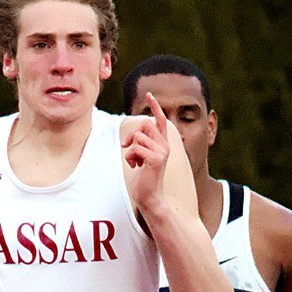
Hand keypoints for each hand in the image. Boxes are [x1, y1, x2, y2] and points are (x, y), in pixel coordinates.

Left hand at [121, 92, 170, 214]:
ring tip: (134, 162)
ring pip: (138, 136)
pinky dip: (130, 157)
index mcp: (163, 144)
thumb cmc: (144, 179)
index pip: (160, 121)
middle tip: (126, 147)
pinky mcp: (156, 159)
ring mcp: (162, 152)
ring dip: (130, 149)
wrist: (150, 197)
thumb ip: (140, 144)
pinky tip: (135, 166)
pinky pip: (136, 147)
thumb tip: (132, 136)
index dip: (155, 107)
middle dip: (131, 134)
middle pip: (145, 124)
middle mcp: (165, 146)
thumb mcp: (142, 158)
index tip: (149, 94)